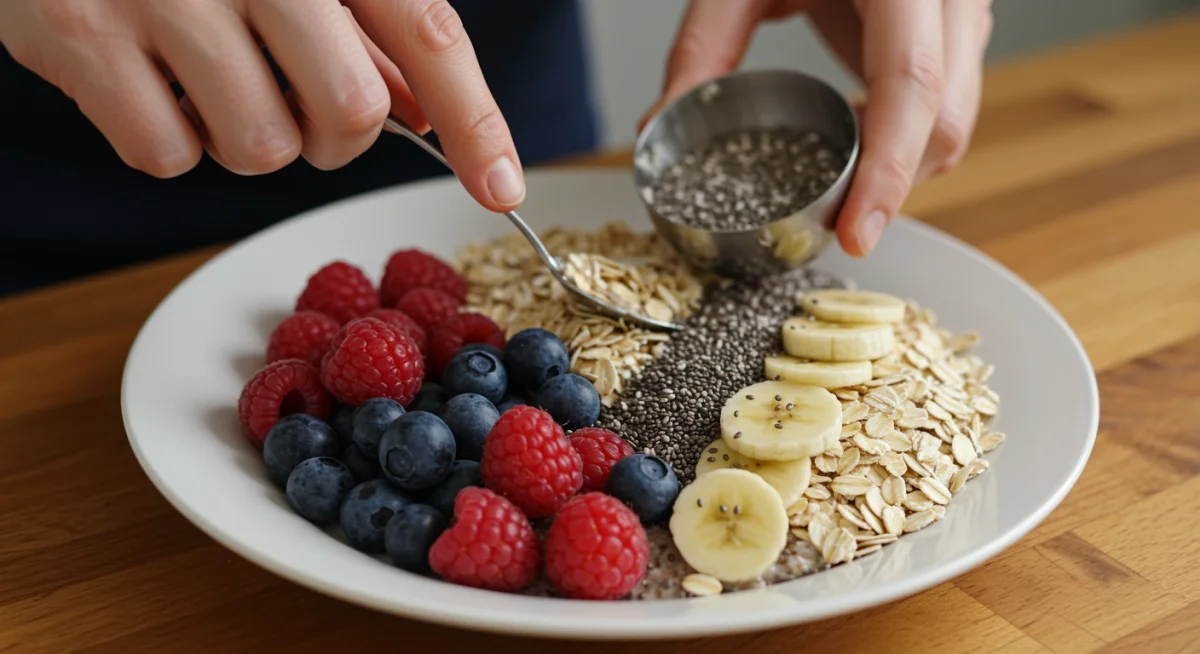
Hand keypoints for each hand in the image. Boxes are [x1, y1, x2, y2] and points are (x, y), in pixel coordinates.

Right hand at [0, 0, 524, 210]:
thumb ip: (365, 29)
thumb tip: (423, 115)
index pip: (426, 34)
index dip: (475, 122)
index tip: (501, 190)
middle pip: (347, 115)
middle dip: (334, 135)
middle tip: (295, 98)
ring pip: (260, 149)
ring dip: (250, 137)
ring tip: (210, 75)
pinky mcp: (79, 34)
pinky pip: (168, 155)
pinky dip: (170, 140)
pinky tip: (148, 79)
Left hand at [642, 0, 992, 256]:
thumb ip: (701, 47)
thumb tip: (656, 126)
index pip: (911, 86)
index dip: (887, 172)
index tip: (855, 234)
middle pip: (945, 120)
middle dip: (894, 184)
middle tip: (838, 226)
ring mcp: (965, 10)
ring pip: (957, 119)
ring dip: (905, 166)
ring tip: (846, 188)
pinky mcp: (958, 26)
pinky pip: (950, 100)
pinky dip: (909, 138)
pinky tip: (862, 146)